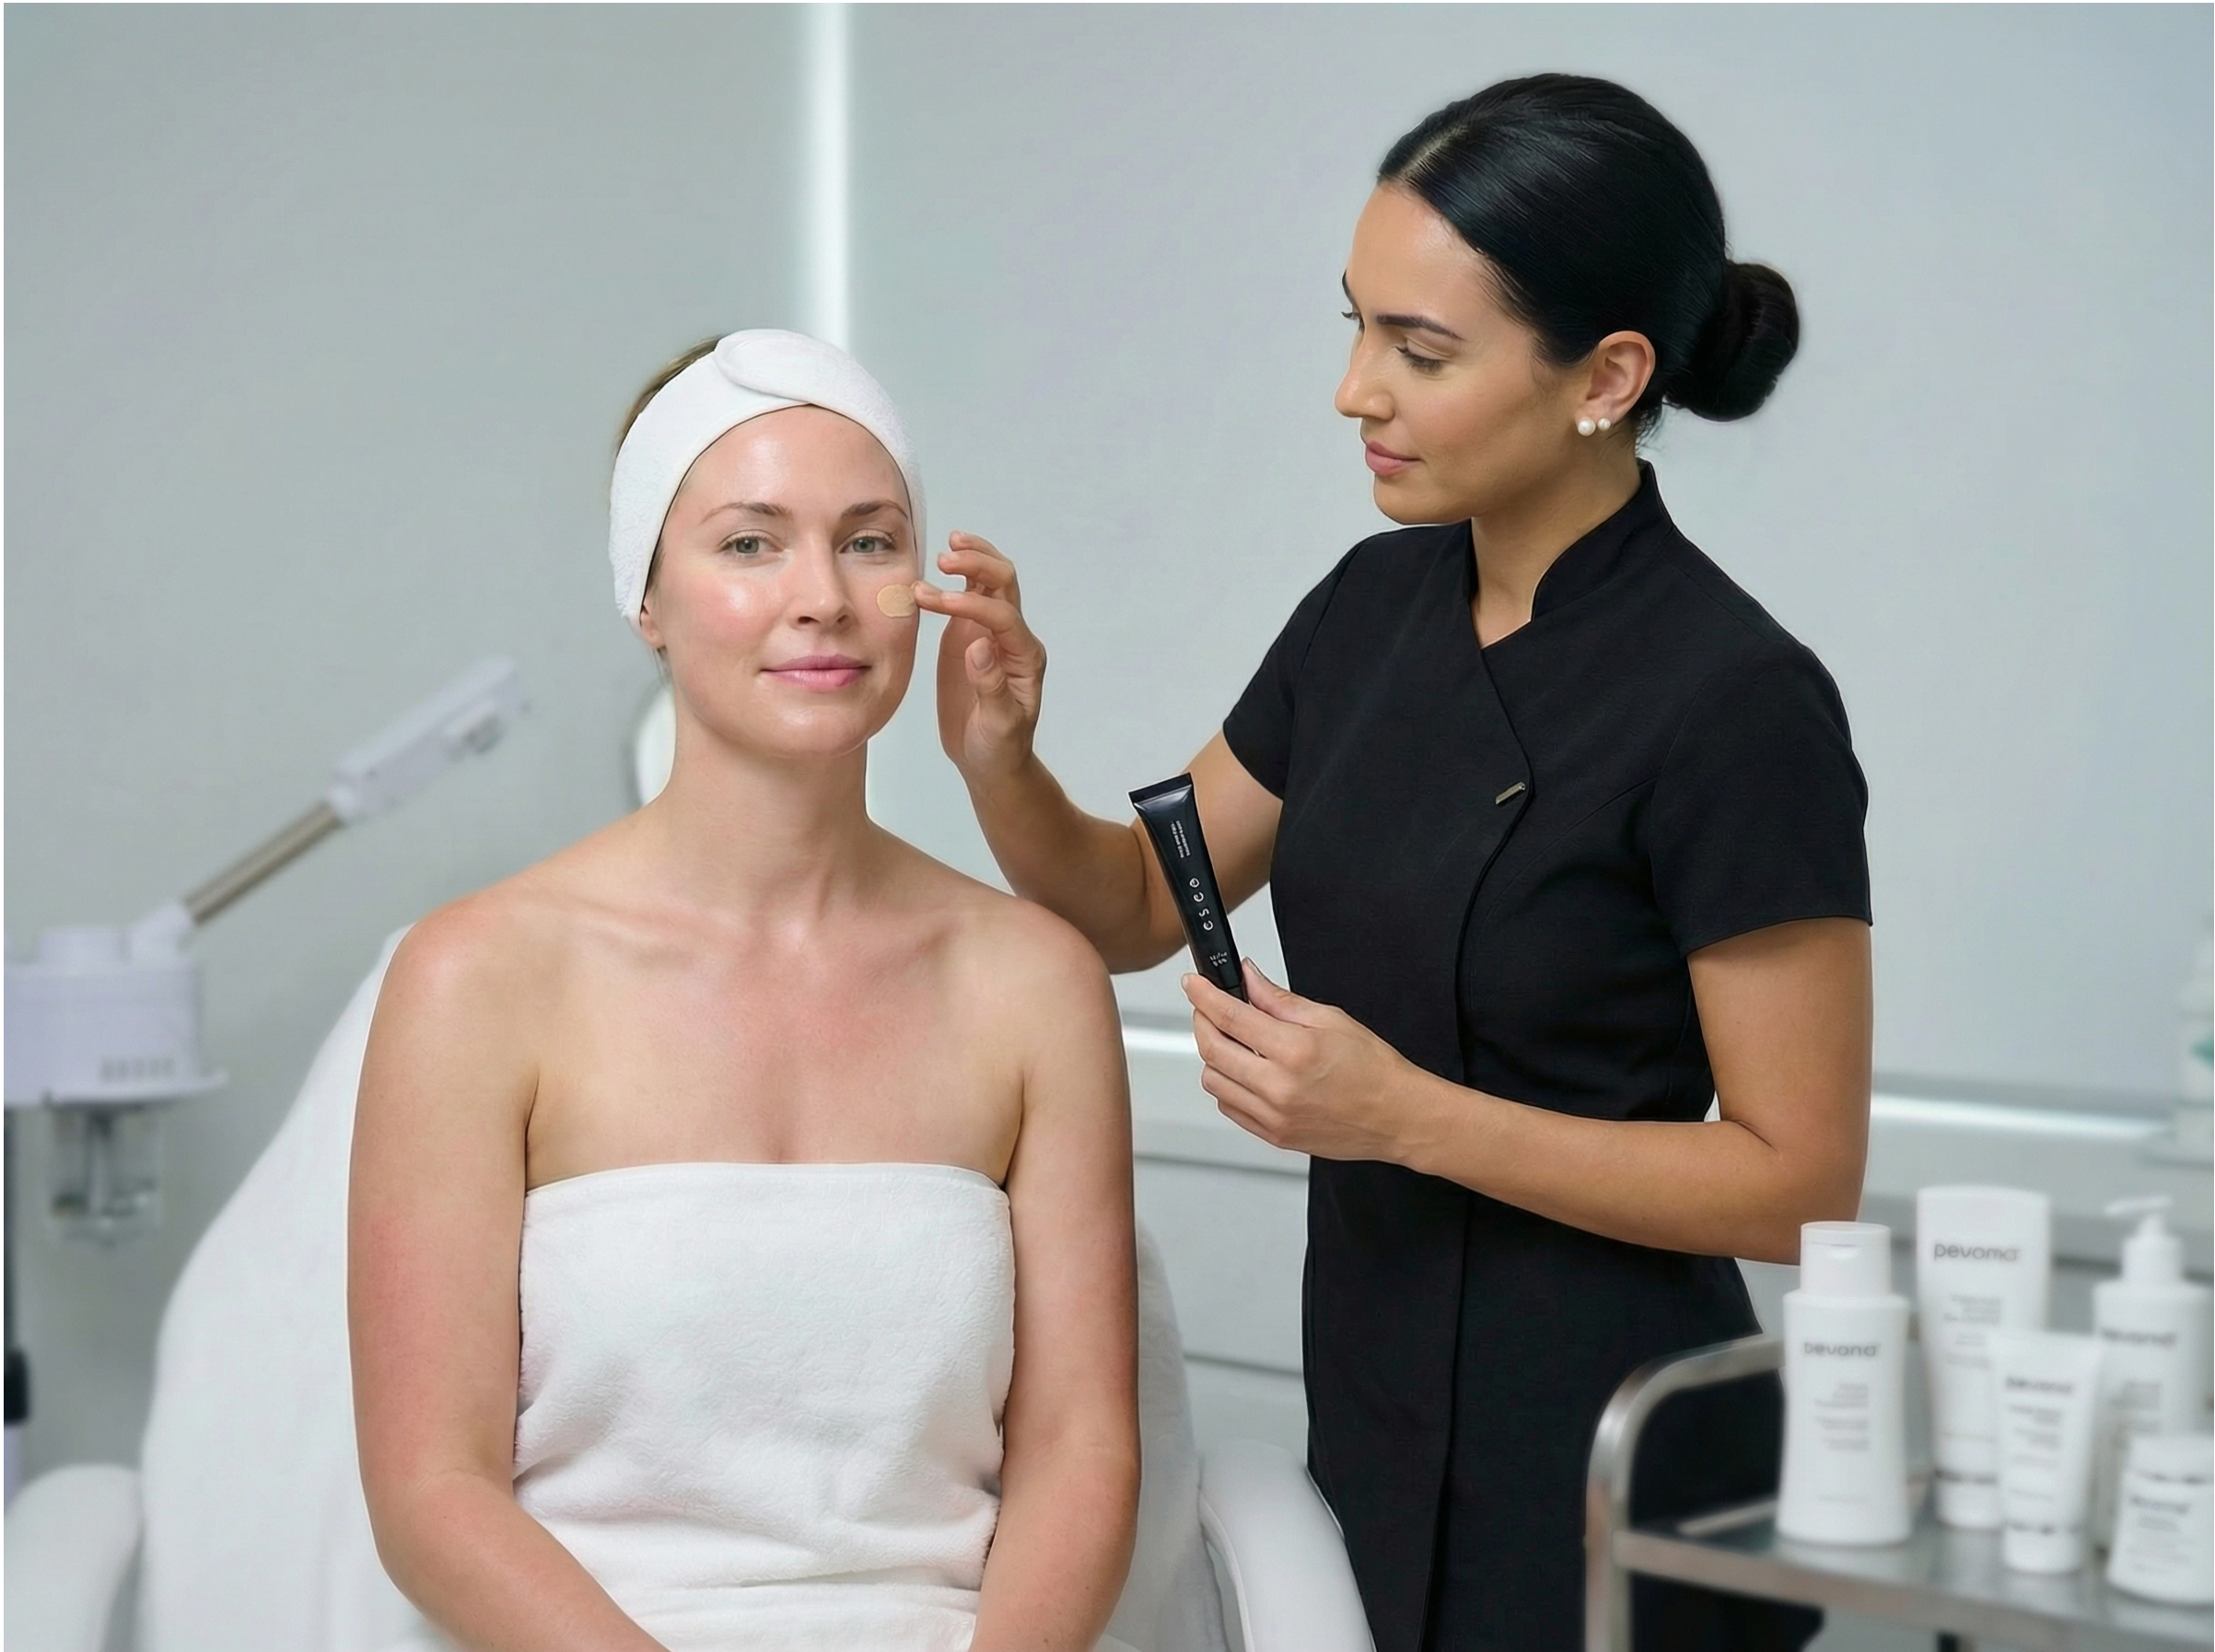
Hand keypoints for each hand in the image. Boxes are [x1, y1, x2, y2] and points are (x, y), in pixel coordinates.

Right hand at [913, 532, 1046, 787]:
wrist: (990, 760)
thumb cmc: (1000, 747)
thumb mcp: (999, 725)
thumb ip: (991, 686)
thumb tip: (979, 645)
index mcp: (1025, 656)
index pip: (1002, 615)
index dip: (971, 603)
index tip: (936, 600)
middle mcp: (1012, 637)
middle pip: (1004, 584)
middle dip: (978, 565)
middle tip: (944, 560)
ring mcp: (991, 632)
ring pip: (990, 581)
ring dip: (972, 559)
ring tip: (947, 548)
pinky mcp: (969, 635)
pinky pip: (968, 597)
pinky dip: (955, 578)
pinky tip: (935, 568)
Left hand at [1183, 961, 1430, 1162]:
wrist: (1397, 1116)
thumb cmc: (1374, 1069)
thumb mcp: (1330, 1019)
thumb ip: (1280, 999)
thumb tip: (1248, 979)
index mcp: (1294, 1051)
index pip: (1230, 1017)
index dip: (1204, 995)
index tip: (1193, 983)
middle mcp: (1278, 1087)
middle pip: (1212, 1050)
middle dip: (1202, 1021)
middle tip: (1209, 1008)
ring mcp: (1273, 1116)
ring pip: (1213, 1081)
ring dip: (1213, 1056)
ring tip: (1234, 1042)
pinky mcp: (1274, 1136)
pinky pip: (1229, 1107)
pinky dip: (1228, 1085)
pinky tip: (1246, 1071)